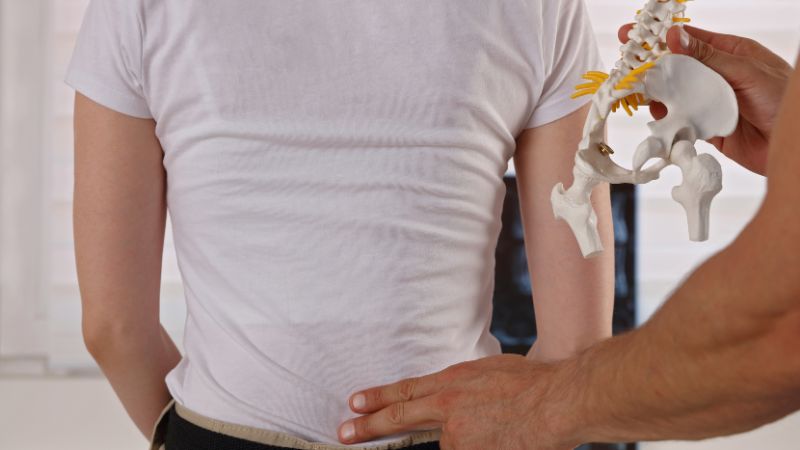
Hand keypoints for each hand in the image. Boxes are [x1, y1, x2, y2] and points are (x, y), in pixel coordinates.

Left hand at [337, 354, 579, 449]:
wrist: (557, 400)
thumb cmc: (534, 383)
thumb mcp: (491, 372)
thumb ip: (466, 386)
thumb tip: (454, 397)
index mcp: (453, 381)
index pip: (406, 390)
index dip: (379, 397)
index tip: (355, 402)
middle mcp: (448, 407)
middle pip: (400, 417)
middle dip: (368, 426)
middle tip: (343, 431)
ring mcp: (457, 434)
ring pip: (449, 444)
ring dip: (468, 441)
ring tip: (498, 429)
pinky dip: (480, 447)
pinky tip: (502, 439)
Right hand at [619, 24, 792, 175]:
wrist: (795, 148)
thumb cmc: (785, 103)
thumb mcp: (747, 72)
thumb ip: (710, 57)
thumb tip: (677, 36)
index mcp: (731, 54)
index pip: (689, 40)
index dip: (659, 37)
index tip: (632, 34)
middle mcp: (719, 77)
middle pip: (677, 69)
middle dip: (651, 67)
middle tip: (624, 66)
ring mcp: (712, 103)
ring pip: (676, 96)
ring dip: (657, 96)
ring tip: (638, 93)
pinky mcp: (709, 129)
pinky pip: (683, 123)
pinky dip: (669, 122)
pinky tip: (658, 118)